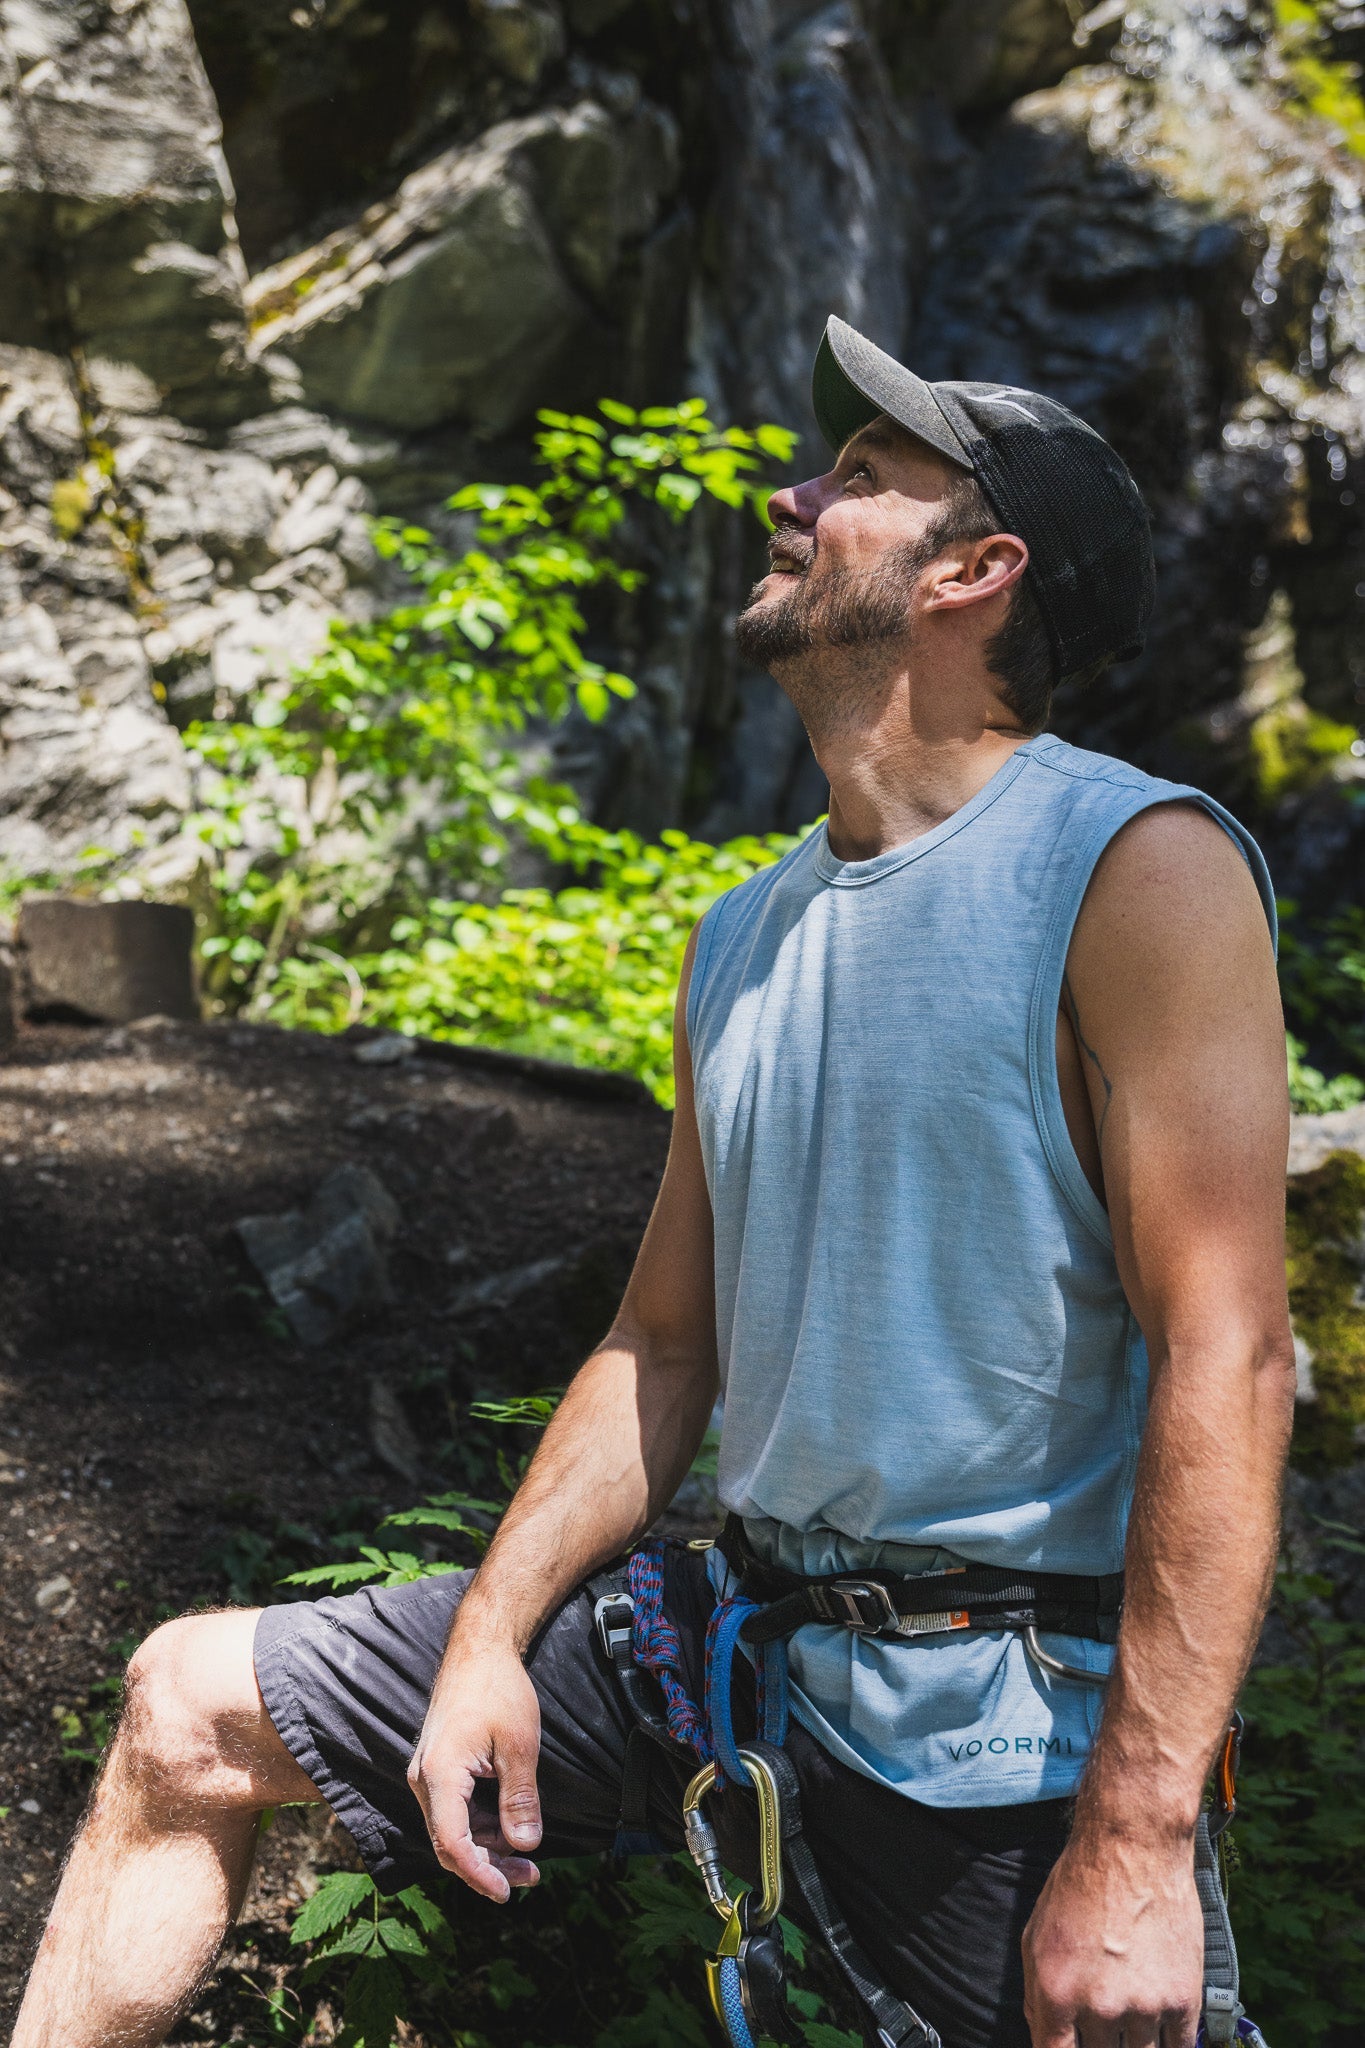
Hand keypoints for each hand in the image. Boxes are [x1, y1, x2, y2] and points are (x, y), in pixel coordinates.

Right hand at [407, 1642, 542, 1901]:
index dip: (480, 1874)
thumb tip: (526, 1846)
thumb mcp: (518, 1745)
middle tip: (531, 1878)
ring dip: (488, 1848)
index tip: (508, 1892)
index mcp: (440, 1774)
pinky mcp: (440, 1768)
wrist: (479, 1648)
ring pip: (453, 1830)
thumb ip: (520, 1798)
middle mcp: (425, 1779)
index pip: (452, 1843)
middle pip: (450, 1843)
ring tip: (529, 1861)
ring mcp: (429, 1773)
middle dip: (490, 1866)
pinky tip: (511, 1830)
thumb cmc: (498, 1690)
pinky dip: (482, 1826)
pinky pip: (456, 1811)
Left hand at [1022, 1828, 1203, 2047]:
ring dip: (1134, 2045)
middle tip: (1106, 2025)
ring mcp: (1144, 2007)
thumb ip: (1037, 1994)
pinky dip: (1170, 2045)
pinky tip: (1161, 2033)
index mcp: (1056, 1993)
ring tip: (1131, 2017)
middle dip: (1101, 2046)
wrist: (1134, 1846)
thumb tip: (1044, 2034)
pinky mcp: (1182, 2000)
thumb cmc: (1081, 1883)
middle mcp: (1099, 2006)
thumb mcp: (1036, 1934)